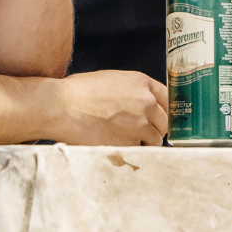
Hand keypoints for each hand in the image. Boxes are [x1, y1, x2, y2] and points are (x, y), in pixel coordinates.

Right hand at [48, 70, 169, 145]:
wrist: (62, 107)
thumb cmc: (79, 92)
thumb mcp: (112, 80)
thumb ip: (133, 90)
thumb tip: (143, 104)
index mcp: (141, 83)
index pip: (169, 98)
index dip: (165, 110)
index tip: (162, 118)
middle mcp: (146, 102)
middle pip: (165, 122)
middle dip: (155, 129)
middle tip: (141, 133)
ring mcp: (140, 124)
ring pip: (155, 140)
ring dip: (145, 143)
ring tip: (125, 140)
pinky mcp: (130, 143)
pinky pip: (140, 152)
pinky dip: (132, 152)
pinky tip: (116, 145)